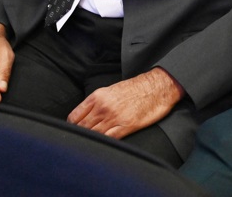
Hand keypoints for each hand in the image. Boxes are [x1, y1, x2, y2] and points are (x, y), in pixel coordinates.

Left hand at [67, 67, 184, 138]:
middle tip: (82, 139)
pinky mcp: (126, 126)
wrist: (158, 86)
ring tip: (91, 142)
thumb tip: (85, 116)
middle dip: (80, 134)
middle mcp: (103, 107)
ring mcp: (114, 118)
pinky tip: (102, 144)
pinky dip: (103, 142)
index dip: (72, 126)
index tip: (75, 130)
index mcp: (97, 96)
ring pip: (92, 134)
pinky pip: (107, 139)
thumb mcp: (111, 90)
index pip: (74, 117)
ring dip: (91, 139)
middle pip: (81, 127)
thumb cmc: (137, 88)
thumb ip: (97, 102)